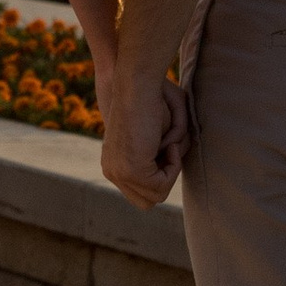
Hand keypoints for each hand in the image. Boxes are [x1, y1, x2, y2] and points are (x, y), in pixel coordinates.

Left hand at [101, 69, 189, 209]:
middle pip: (146, 201)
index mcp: (114, 164)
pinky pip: (162, 186)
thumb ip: (157, 155)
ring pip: (155, 197)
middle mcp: (112, 171)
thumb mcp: (153, 133)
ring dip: (170, 172)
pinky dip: (173, 167)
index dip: (160, 176)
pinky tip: (169, 144)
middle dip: (164, 180)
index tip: (166, 149)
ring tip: (169, 145)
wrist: (136, 84)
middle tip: (169, 151)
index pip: (140, 192)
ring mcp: (119, 173)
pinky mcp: (131, 170)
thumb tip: (165, 169)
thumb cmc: (151, 99)